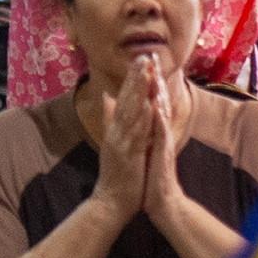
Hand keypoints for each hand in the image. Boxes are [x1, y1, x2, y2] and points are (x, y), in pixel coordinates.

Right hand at [91, 56, 154, 223]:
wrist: (110, 201)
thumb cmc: (115, 174)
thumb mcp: (110, 142)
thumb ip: (108, 117)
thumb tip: (106, 95)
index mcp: (113, 128)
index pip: (123, 98)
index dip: (131, 79)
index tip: (140, 60)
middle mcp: (115, 131)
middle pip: (126, 100)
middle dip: (136, 77)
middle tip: (144, 56)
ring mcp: (120, 142)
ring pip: (131, 111)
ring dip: (139, 91)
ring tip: (147, 71)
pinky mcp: (128, 154)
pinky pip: (137, 133)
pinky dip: (144, 117)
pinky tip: (151, 103)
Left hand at [140, 61, 186, 224]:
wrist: (161, 201)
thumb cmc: (151, 175)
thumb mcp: (144, 148)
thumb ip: (142, 129)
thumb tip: (139, 113)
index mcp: (153, 130)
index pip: (150, 101)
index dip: (146, 81)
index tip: (141, 61)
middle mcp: (160, 132)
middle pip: (158, 101)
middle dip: (154, 79)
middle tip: (151, 56)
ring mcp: (163, 142)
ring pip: (161, 113)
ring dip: (159, 94)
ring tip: (156, 74)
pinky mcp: (164, 154)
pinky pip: (162, 135)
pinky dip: (159, 120)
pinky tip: (157, 107)